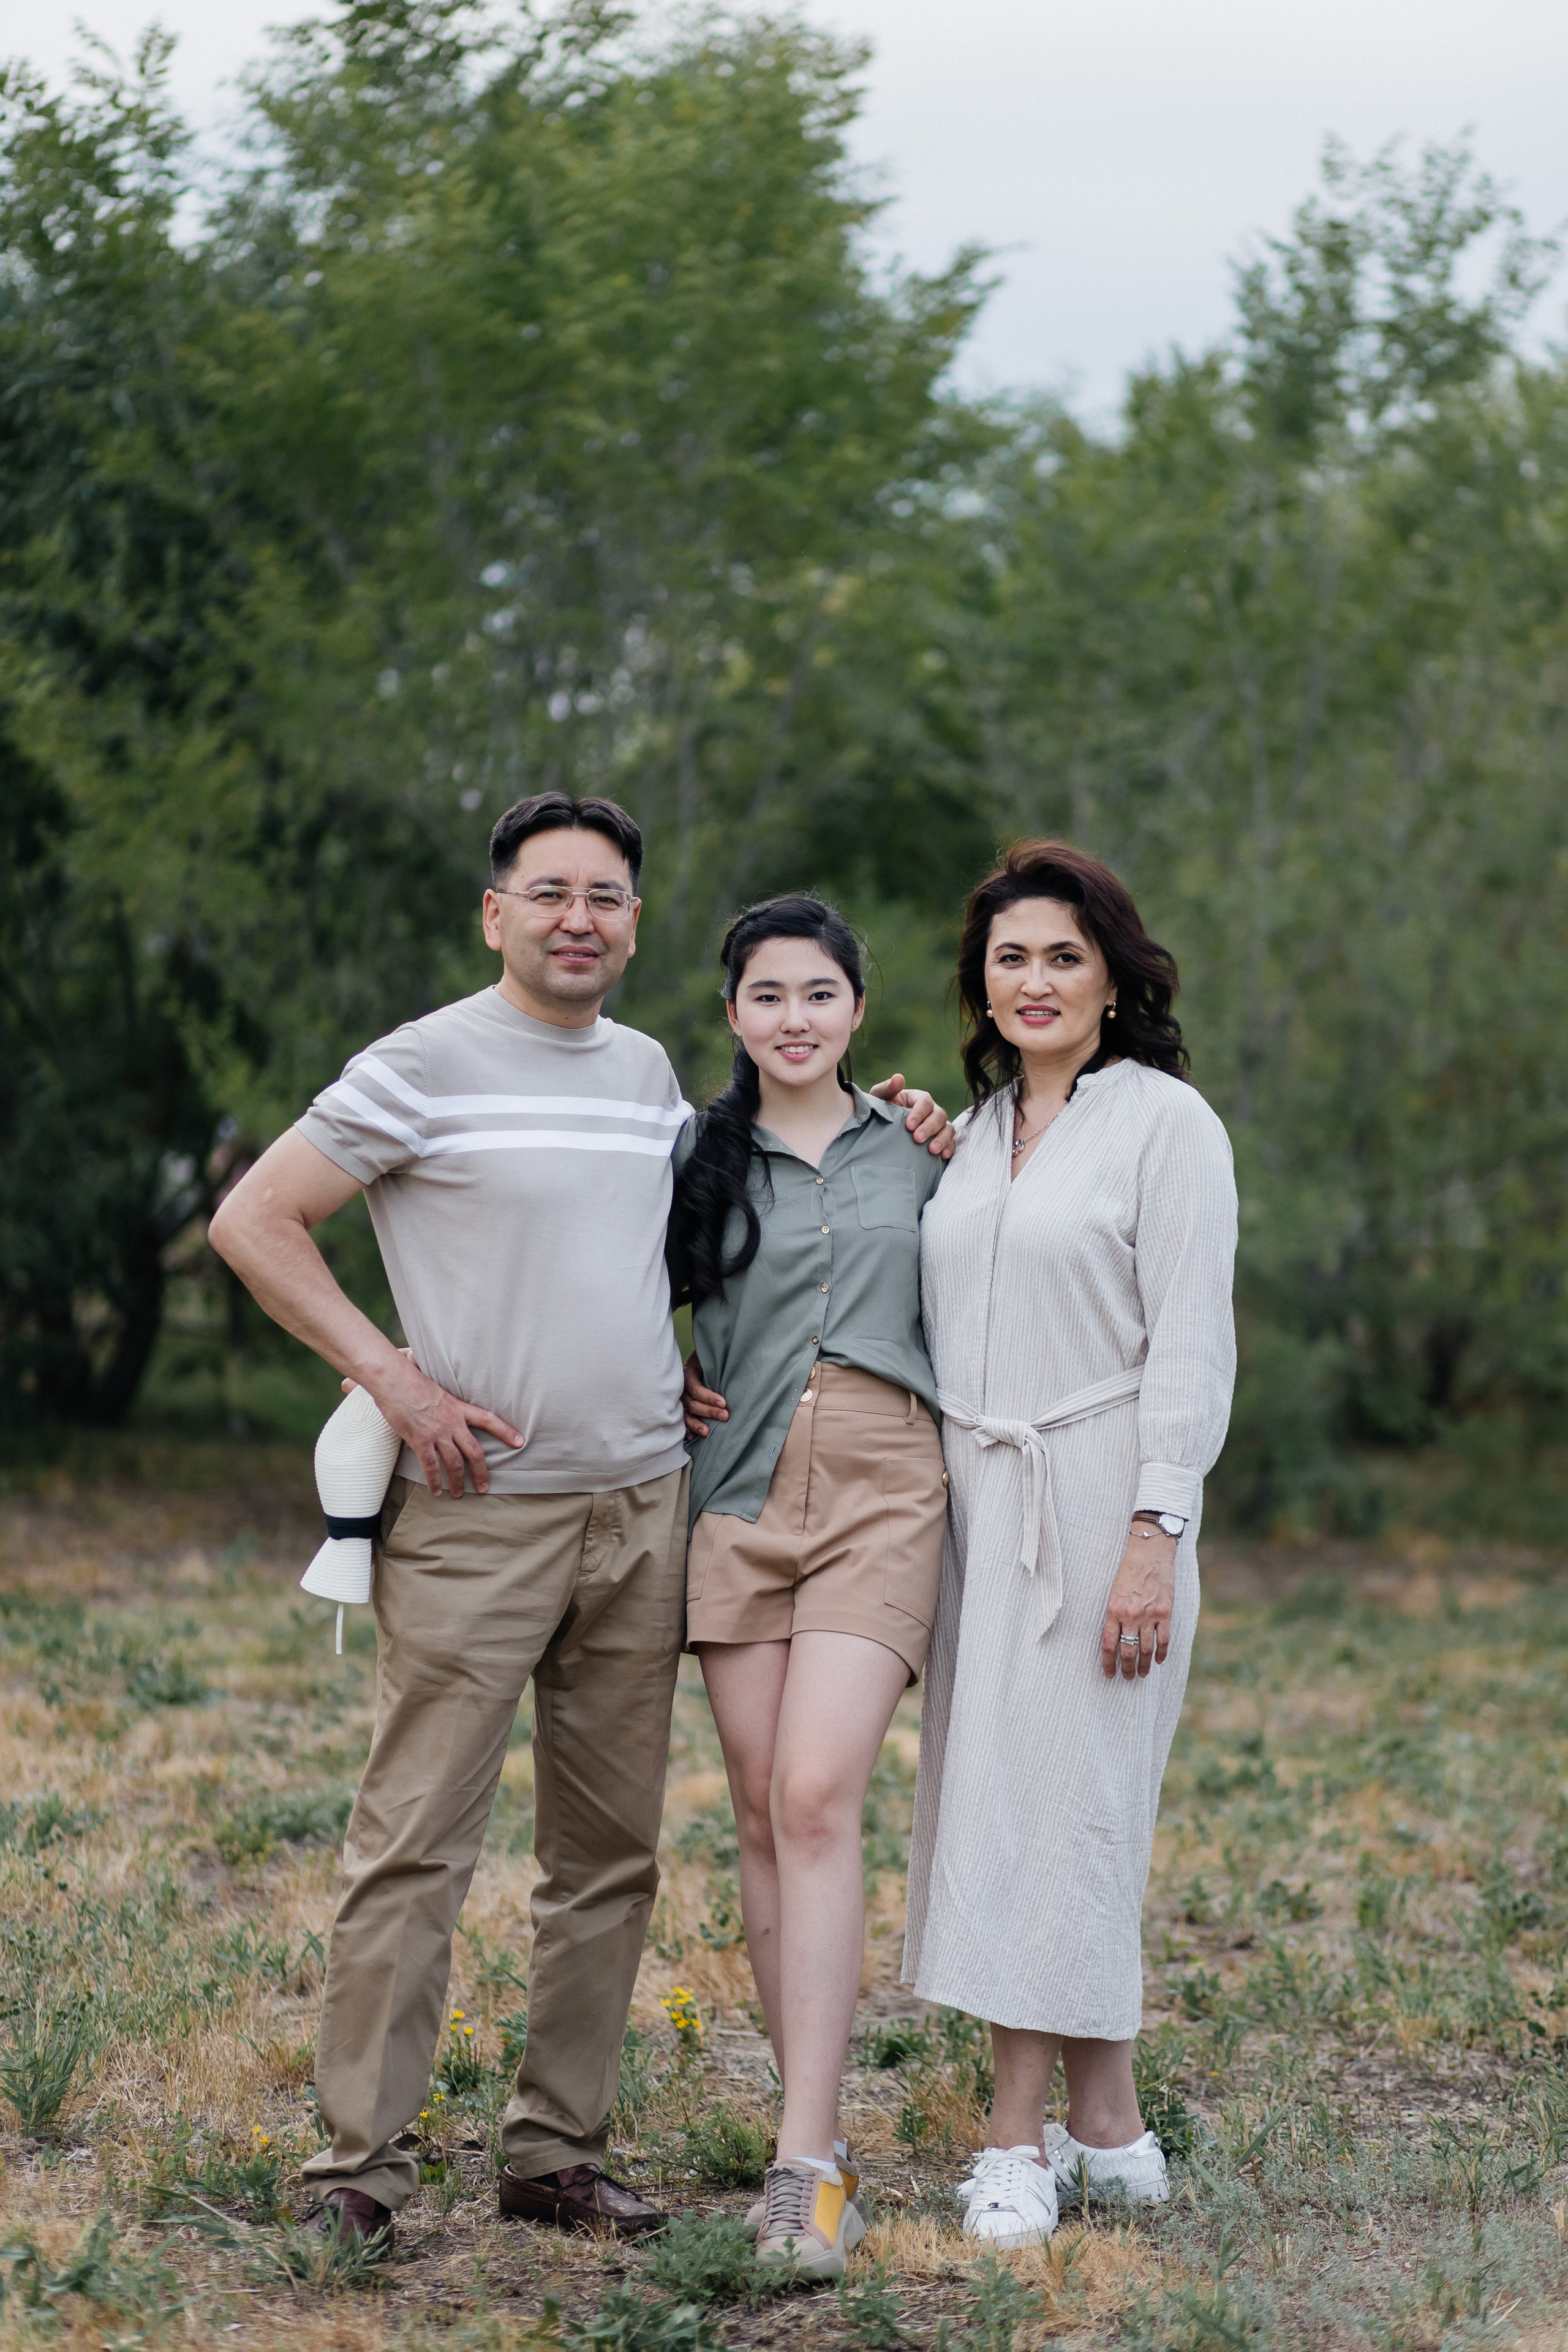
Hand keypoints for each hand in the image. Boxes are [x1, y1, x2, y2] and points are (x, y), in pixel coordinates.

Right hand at [350, 1349, 524, 1498]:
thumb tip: (443, 1385)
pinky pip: (431, 1466)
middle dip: (481, 1472)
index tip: (519, 1442)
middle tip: (484, 1487)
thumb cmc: (410, 1378)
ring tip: (459, 1494)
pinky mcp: (421, 1440)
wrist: (394, 1379)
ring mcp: (437, 1432)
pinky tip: (436, 1492)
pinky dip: (435, 1481)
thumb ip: (441, 1394)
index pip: (488, 1420)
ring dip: (458, 1482)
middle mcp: (452, 1422)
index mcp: (458, 1407)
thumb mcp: (434, 1385)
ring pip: (455, 1463)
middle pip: (474, 1451)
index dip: (505, 1431)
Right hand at [682, 1350, 728, 1440]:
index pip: (694, 1387)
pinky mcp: (684, 1409)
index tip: (724, 1403)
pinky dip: (687, 1429)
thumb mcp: (715, 1359)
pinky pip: (683, 1421)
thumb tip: (738, 1368)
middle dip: (708, 1411)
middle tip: (725, 1416)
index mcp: (689, 1373)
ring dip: (696, 1424)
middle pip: (692, 1402)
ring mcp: (681, 1399)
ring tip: (707, 1432)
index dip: (708, 1397)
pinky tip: (691, 1438)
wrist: (711, 1361)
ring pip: (686, 1414)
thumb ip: (720, 1365)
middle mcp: (682, 1387)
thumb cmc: (715, 1361)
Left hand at [870, 1073, 957, 1158]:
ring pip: (948, 1128)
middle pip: (939, 1115)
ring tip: (931, 1150)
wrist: (882, 1131)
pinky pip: (951, 1142)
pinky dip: (949, 1148)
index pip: (925, 1102)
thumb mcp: (879, 1098)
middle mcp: (931, 1111)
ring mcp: (938, 1125)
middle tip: (917, 1139)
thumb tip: (899, 1078)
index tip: (908, 1126)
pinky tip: (942, 1156)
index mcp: (918, 1099)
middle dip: (929, 1127)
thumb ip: (887, 1088)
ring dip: (942, 1139)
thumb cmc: (882, 1112)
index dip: (919, 1113)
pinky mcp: (941, 1139)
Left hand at [1101, 1524, 1175, 1678]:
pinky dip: (1160, 1653)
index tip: (1109, 1674)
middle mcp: (1130, 1616)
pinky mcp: (1165, 1612)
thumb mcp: (1113, 1592)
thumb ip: (1114, 1615)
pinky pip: (1163, 1640)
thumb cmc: (1128, 1571)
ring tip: (1141, 1674)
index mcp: (1113, 1610)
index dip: (1108, 1663)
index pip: (1108, 1644)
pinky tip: (1157, 1661)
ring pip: (1145, 1649)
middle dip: (1126, 1668)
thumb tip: (1114, 1639)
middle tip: (1126, 1678)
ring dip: (1143, 1665)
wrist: (1149, 1552)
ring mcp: (1149, 1615)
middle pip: (1127, 1651)